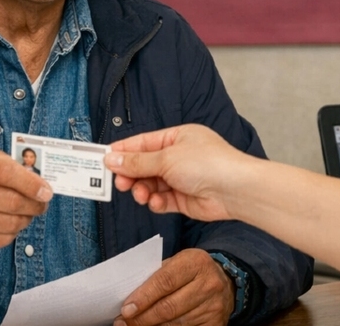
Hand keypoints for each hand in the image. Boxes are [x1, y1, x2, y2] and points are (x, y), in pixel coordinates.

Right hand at [0, 143, 51, 253]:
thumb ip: (8, 165)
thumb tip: (39, 185)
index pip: (4, 173)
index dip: (30, 184)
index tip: (46, 191)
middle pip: (11, 203)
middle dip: (34, 205)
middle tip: (42, 203)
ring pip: (9, 225)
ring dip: (25, 219)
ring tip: (26, 213)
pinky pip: (0, 240)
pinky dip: (11, 233)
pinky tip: (8, 223)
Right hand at [104, 124, 253, 221]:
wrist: (235, 190)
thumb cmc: (208, 164)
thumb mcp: (166, 158)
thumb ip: (137, 162)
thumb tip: (112, 158)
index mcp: (177, 137)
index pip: (143, 143)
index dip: (123, 151)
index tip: (104, 159)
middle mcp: (179, 156)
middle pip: (145, 165)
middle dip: (131, 174)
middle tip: (119, 183)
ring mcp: (182, 178)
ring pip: (151, 184)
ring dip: (143, 189)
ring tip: (141, 194)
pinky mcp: (184, 198)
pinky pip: (162, 200)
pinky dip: (156, 201)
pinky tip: (156, 202)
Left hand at [116, 248, 234, 325]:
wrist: (226, 281)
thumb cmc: (191, 271)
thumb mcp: (177, 263)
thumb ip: (156, 276)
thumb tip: (129, 298)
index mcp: (195, 262)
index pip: (164, 281)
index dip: (143, 297)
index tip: (125, 309)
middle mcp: (208, 284)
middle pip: (168, 307)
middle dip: (142, 318)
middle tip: (123, 323)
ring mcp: (214, 306)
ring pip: (176, 324)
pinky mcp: (216, 324)